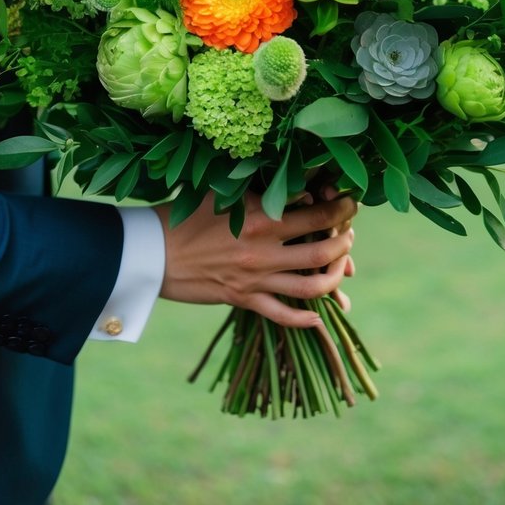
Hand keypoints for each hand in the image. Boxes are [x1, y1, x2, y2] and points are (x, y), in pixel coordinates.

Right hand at [157, 188, 356, 327]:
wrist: (154, 251)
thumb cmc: (187, 213)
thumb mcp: (225, 191)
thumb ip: (262, 188)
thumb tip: (299, 186)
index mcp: (262, 217)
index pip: (317, 212)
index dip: (340, 207)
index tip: (348, 201)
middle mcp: (264, 249)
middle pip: (324, 250)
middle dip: (345, 240)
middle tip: (349, 231)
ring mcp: (256, 279)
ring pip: (313, 286)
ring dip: (336, 276)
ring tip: (342, 265)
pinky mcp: (244, 299)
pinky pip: (284, 315)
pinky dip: (306, 317)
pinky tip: (319, 314)